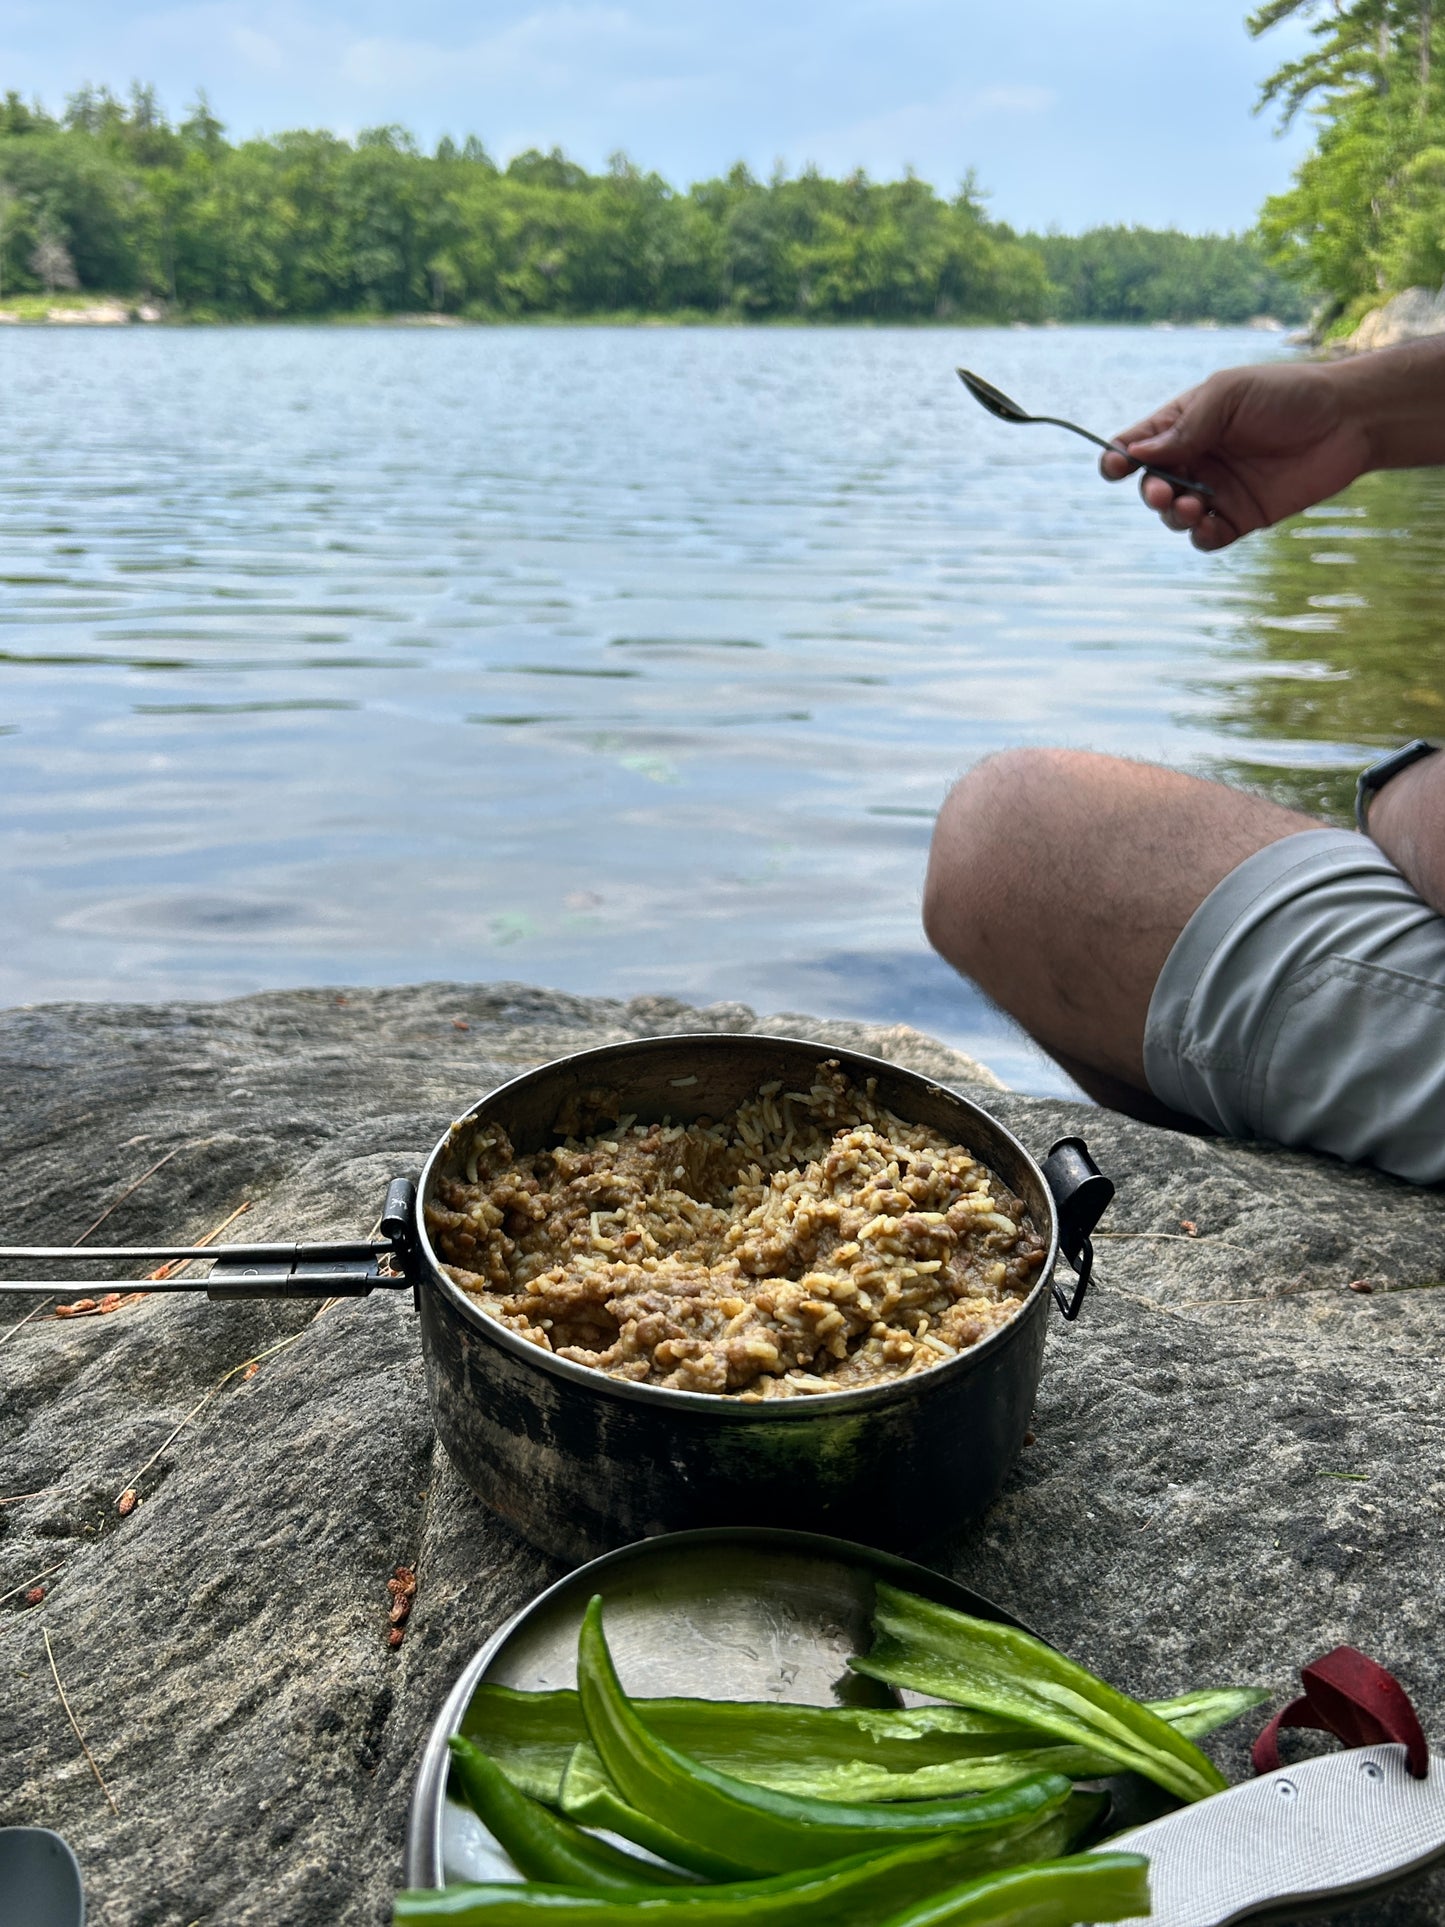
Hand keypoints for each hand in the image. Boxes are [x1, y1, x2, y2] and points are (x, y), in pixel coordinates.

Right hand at [1098, 362, 1374, 551]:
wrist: (1348, 420)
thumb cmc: (1287, 395)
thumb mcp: (1228, 396)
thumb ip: (1185, 426)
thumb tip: (1138, 455)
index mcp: (1185, 425)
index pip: (1138, 446)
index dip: (1119, 458)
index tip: (1115, 467)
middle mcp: (1197, 460)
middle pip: (1151, 485)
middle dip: (1149, 491)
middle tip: (1163, 491)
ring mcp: (1218, 491)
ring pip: (1174, 516)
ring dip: (1172, 515)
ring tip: (1189, 505)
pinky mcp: (1242, 518)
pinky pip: (1206, 538)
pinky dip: (1199, 535)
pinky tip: (1206, 524)